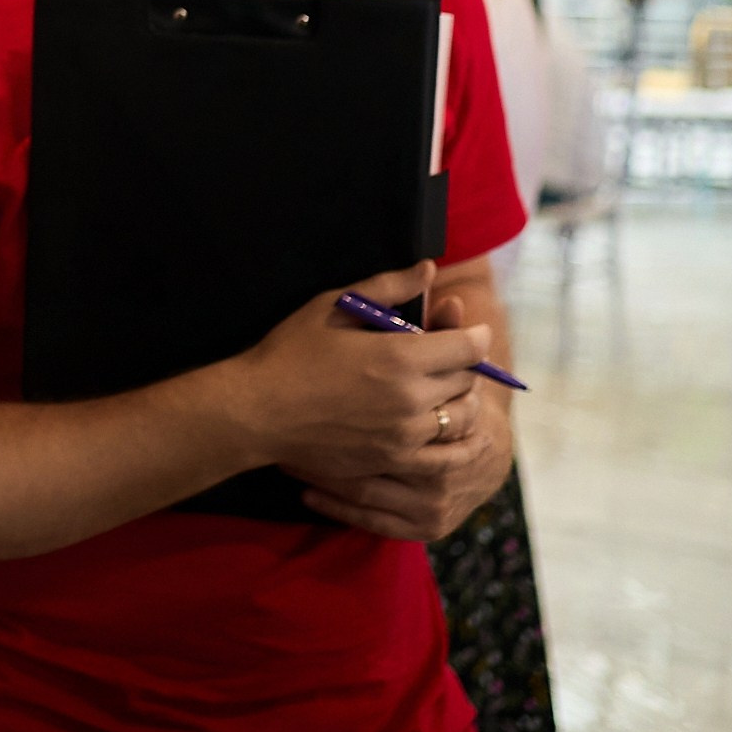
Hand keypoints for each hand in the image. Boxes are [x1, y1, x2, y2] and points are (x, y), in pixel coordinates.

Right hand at [233, 263, 491, 484]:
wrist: (257, 410)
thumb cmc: (290, 352)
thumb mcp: (333, 307)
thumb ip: (387, 287)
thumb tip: (429, 270)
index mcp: (399, 356)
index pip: (467, 347)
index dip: (474, 335)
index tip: (469, 330)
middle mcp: (411, 398)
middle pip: (467, 382)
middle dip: (465, 365)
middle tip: (450, 357)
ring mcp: (405, 436)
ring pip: (461, 419)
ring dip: (461, 402)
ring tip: (448, 393)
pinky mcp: (393, 462)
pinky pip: (445, 459)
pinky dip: (458, 446)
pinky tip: (454, 435)